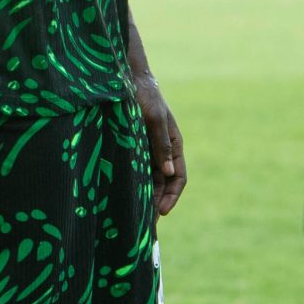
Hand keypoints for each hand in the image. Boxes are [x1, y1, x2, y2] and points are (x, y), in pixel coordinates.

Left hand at [133, 71, 185, 217]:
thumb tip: (169, 173)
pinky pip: (135, 171)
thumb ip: (161, 145)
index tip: (162, 211)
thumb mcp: (154, 120)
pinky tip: (124, 198)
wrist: (126, 79)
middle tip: (147, 224)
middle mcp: (162, 151)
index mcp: (174, 145)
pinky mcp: (133, 148)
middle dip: (157, 203)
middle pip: (164, 184)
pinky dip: (133, 185)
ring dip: (145, 198)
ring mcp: (147, 150)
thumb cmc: (145, 97)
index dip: (172, 195)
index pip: (179, 177)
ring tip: (136, 217)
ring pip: (149, 180)